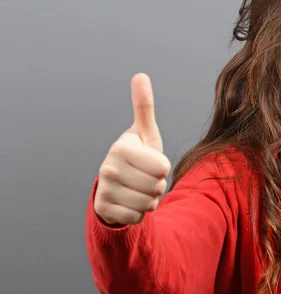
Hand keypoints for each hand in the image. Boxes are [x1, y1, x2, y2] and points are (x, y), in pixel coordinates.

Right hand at [93, 73, 170, 225]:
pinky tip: (131, 202)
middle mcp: (109, 168)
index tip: (150, 162)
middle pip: (157, 187)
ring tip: (140, 189)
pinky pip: (138, 217)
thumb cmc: (138, 154)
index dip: (163, 168)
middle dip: (157, 185)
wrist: (118, 184)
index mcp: (121, 148)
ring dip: (150, 200)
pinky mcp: (104, 209)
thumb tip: (140, 76)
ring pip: (148, 204)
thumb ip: (144, 106)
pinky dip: (140, 213)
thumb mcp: (144, 132)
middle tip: (146, 178)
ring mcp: (104, 190)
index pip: (163, 168)